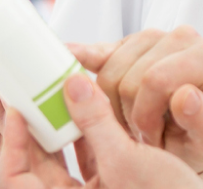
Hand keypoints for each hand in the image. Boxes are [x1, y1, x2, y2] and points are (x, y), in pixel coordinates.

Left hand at [0, 74, 202, 188]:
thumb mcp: (127, 160)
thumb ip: (97, 122)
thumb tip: (75, 87)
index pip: (16, 178)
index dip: (11, 143)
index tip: (17, 109)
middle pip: (36, 168)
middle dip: (38, 130)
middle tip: (40, 95)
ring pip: (63, 163)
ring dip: (63, 131)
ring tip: (67, 98)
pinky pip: (88, 162)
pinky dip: (88, 137)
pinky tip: (97, 113)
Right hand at [69, 27, 202, 172]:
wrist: (198, 125)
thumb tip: (185, 96)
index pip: (157, 78)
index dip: (146, 115)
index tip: (155, 136)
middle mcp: (186, 37)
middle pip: (130, 76)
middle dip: (131, 114)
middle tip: (145, 132)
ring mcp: (158, 36)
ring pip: (111, 68)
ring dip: (114, 105)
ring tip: (136, 120)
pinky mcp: (133, 44)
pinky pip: (103, 48)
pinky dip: (83, 55)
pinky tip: (69, 57)